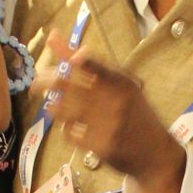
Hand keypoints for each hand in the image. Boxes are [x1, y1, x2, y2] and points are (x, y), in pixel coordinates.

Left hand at [42, 29, 184, 192]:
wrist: (157, 155)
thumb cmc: (137, 115)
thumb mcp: (124, 86)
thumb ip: (93, 65)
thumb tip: (56, 38)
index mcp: (122, 82)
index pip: (88, 62)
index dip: (66, 54)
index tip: (52, 47)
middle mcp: (114, 101)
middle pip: (65, 84)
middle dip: (43, 81)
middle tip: (35, 84)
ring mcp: (107, 125)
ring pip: (62, 110)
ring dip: (52, 106)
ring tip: (52, 105)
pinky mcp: (101, 147)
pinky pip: (70, 134)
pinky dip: (66, 129)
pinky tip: (71, 127)